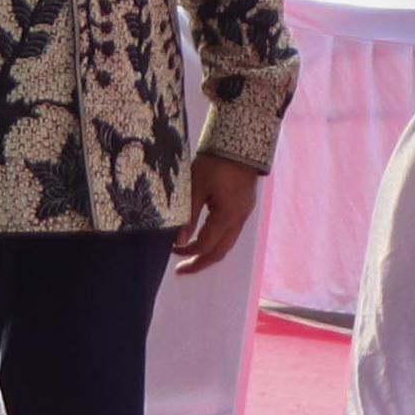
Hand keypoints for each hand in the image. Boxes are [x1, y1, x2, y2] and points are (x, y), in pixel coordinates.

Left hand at [175, 151, 264, 273]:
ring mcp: (243, 214)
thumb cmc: (215, 162)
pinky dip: (216, 240)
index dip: (188, 252)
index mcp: (227, 217)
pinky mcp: (243, 207)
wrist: (240, 144)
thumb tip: (178, 240)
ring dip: (209, 253)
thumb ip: (188, 215)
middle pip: (220, 251)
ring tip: (190, 256)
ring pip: (227, 243)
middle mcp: (238, 220)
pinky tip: (204, 237)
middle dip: (201, 263)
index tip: (170, 251)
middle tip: (182, 271)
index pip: (206, 245)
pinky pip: (230, 232)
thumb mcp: (196, 186)